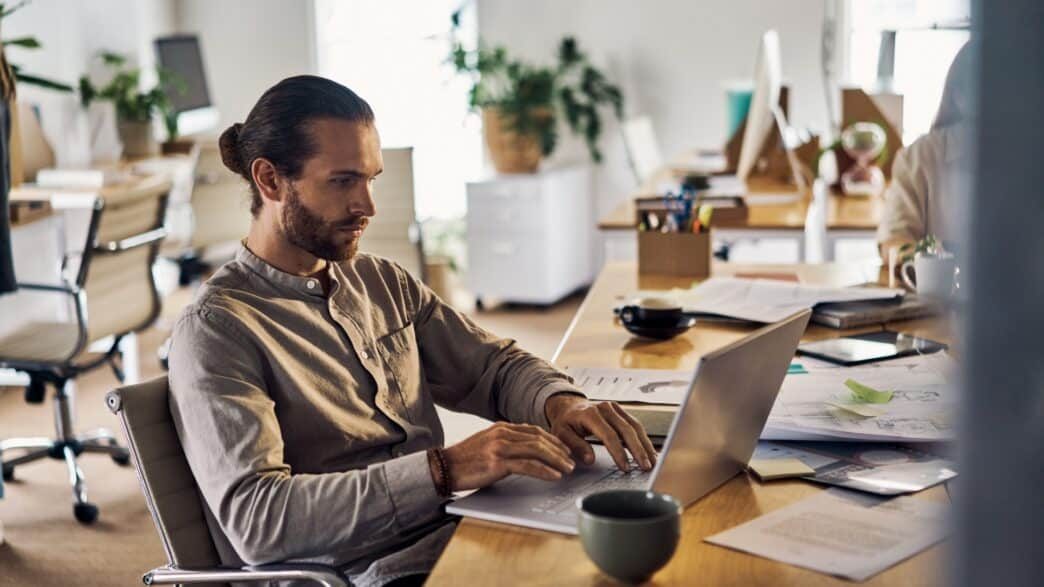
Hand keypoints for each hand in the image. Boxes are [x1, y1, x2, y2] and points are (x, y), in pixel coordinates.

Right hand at [440, 422, 575, 490]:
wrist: (443, 467)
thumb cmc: (465, 460)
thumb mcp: (487, 444)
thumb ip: (506, 443)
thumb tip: (526, 451)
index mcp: (501, 428)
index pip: (534, 430)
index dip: (552, 440)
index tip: (564, 449)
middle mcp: (502, 434)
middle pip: (539, 438)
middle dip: (559, 450)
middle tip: (571, 460)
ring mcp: (500, 447)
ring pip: (537, 450)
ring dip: (556, 460)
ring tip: (567, 468)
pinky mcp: (498, 462)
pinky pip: (528, 465)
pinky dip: (544, 470)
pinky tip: (554, 475)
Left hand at [545, 394, 656, 471]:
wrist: (568, 406)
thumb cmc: (565, 422)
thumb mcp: (561, 434)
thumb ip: (575, 446)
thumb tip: (590, 459)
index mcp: (590, 414)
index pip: (609, 435)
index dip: (619, 452)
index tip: (625, 467)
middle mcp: (605, 408)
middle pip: (627, 430)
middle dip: (638, 450)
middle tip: (645, 467)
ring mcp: (615, 408)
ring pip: (635, 426)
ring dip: (645, 445)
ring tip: (653, 461)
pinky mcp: (620, 411)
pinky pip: (635, 424)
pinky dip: (643, 439)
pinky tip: (649, 451)